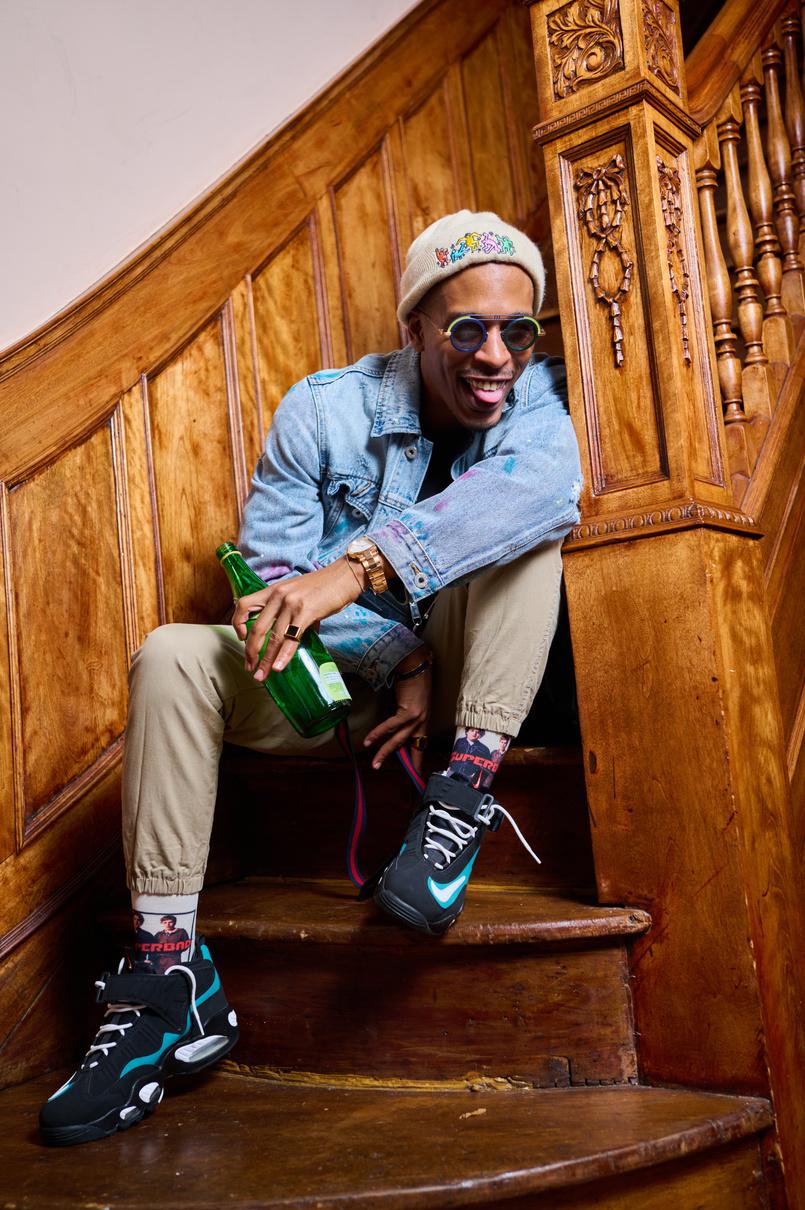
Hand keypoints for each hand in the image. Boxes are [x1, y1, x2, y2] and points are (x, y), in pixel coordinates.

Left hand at [233, 558, 364, 680]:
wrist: (345, 576)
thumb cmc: (324, 586)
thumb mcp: (297, 594)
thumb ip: (288, 612)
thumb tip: (289, 637)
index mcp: (273, 590)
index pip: (244, 605)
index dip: (238, 623)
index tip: (241, 639)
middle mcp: (278, 595)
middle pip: (256, 628)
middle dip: (251, 652)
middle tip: (250, 668)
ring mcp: (291, 604)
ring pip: (273, 637)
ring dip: (265, 660)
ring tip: (262, 675)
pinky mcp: (306, 612)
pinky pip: (291, 638)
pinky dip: (283, 656)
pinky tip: (278, 667)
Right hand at [363, 649, 431, 771]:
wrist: (416, 664)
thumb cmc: (413, 679)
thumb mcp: (414, 701)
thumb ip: (407, 714)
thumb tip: (394, 726)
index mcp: (425, 719)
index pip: (422, 744)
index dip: (418, 759)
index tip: (417, 774)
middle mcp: (423, 720)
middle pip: (411, 746)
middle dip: (402, 762)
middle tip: (395, 773)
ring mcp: (417, 716)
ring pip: (399, 740)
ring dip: (385, 752)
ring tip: (375, 763)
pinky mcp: (409, 711)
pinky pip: (391, 726)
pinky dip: (378, 734)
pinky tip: (369, 741)